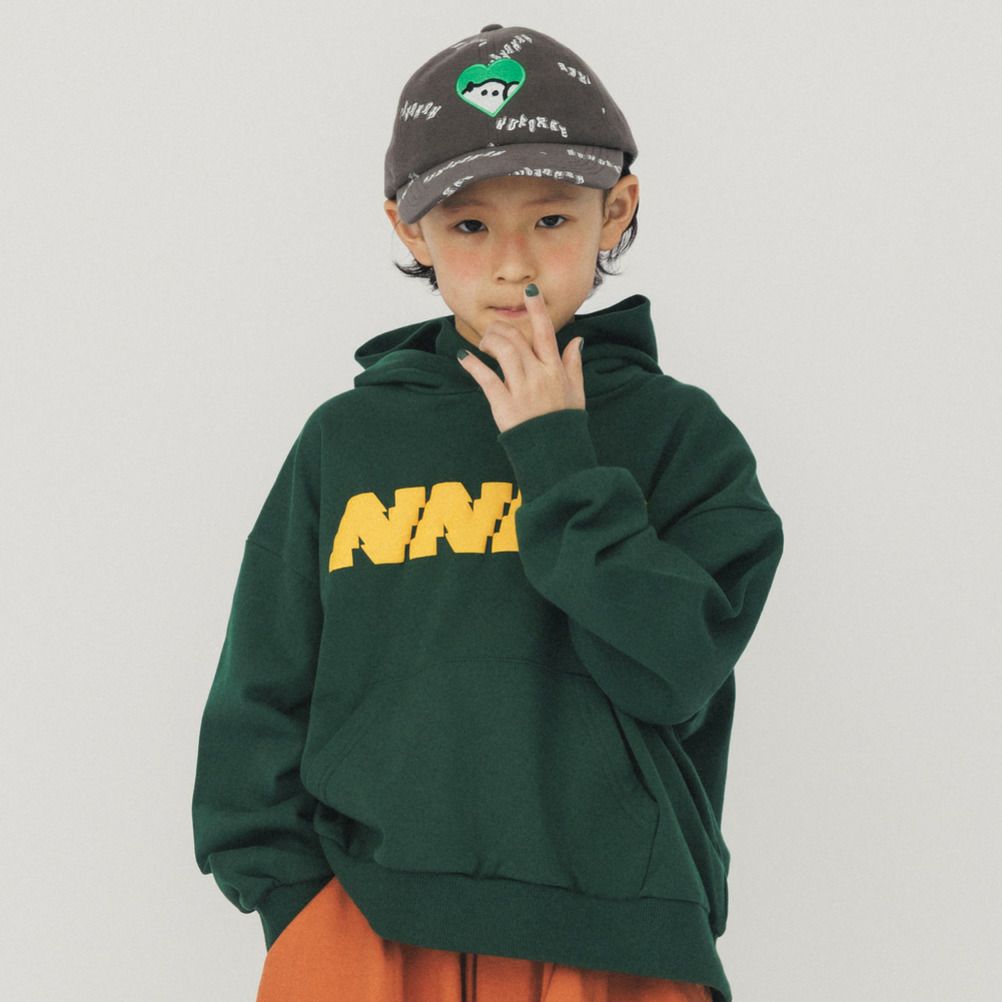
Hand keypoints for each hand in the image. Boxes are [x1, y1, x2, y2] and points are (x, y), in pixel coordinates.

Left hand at [456, 285, 585, 433]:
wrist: (555, 453)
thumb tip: (577, 340)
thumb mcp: (577, 392)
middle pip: (518, 338)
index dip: (537, 309)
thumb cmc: (565, 423)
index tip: (529, 290)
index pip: (546, 332)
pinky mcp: (504, 405)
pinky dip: (472, 365)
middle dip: (501, 329)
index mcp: (556, 370)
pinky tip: (463, 357)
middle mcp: (539, 375)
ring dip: (489, 341)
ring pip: (503, 351)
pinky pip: (486, 378)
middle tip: (492, 333)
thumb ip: (574, 364)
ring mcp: (521, 389)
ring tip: (482, 346)